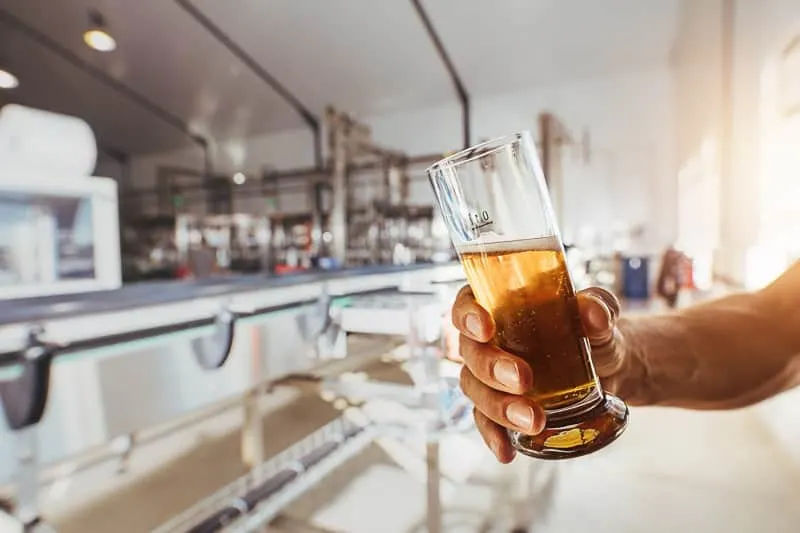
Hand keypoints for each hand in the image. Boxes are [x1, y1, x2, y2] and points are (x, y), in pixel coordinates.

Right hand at [451, 285, 628, 462]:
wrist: (609, 367)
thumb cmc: (593, 329)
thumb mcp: (600, 311)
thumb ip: (597, 306)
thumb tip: (593, 314)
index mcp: (499, 306)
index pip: (466, 304)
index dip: (467, 315)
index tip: (486, 328)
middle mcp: (487, 341)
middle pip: (470, 353)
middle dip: (492, 368)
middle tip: (523, 379)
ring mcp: (489, 377)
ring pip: (476, 390)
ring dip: (499, 407)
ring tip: (534, 420)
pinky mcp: (500, 406)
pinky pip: (486, 422)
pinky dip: (494, 437)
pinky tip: (508, 452)